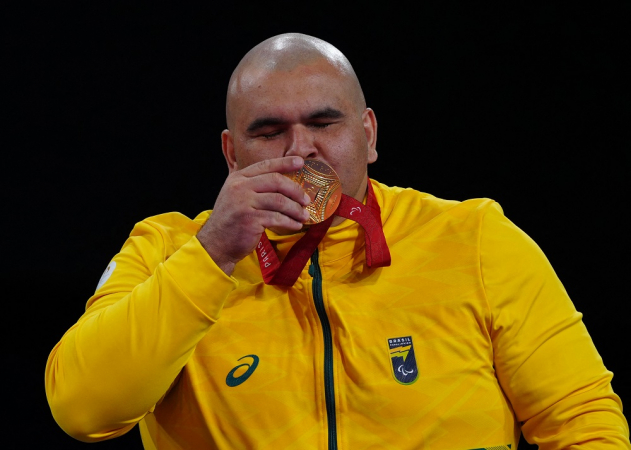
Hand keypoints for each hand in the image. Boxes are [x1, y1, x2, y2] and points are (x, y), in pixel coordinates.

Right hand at [197, 156, 311, 275]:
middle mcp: (240, 187)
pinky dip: (290, 222)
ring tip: (304, 215)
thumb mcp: (235, 195)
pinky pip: (277, 218)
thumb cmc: (231, 220)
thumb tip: (278, 175)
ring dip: (295, 209)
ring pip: (279, 201)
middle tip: (306, 199)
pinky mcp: (250, 220)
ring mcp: (244, 203)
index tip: (301, 162)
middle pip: (276, 181)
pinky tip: (295, 225)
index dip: (285, 163)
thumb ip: (251, 184)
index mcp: (238, 178)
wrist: (216, 244)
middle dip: (295, 190)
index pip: (266, 165)